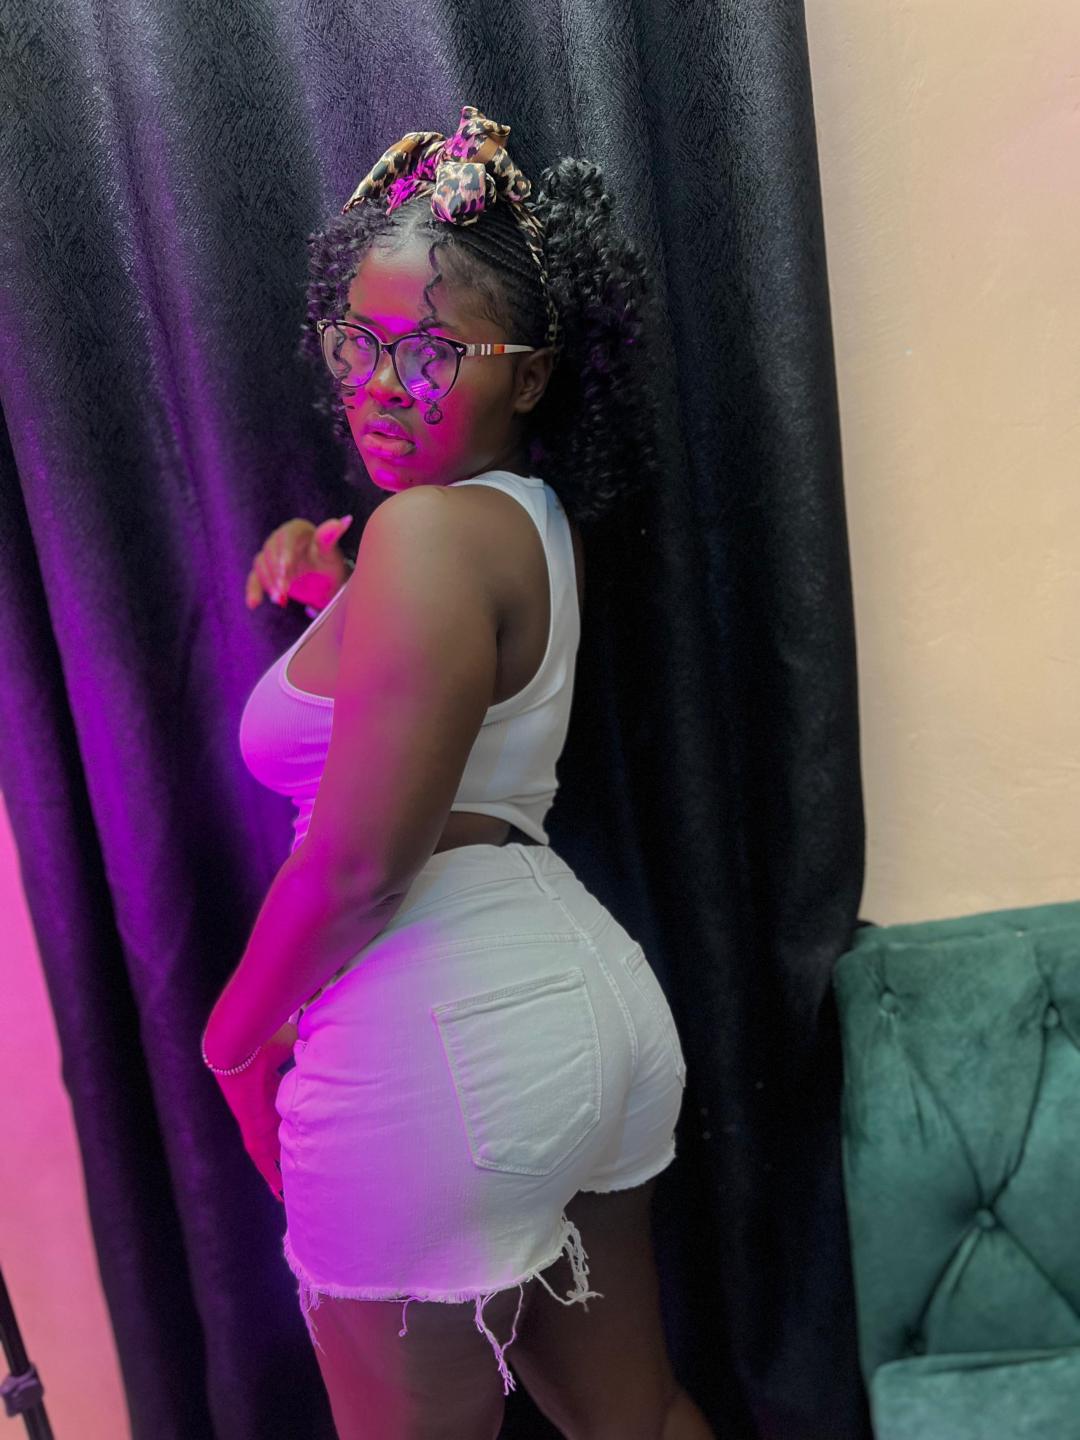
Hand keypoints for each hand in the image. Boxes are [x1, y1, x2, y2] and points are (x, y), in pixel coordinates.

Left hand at [211, 1021, 298, 1202]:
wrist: (241, 1045)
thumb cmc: (265, 1038)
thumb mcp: (294, 1044)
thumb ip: (309, 1049)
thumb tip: (332, 1039)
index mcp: (274, 1085)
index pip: (288, 1108)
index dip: (299, 1119)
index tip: (312, 1128)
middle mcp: (266, 1105)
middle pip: (280, 1134)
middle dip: (289, 1151)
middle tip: (305, 1169)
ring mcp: (257, 1118)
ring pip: (271, 1150)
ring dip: (281, 1170)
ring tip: (294, 1193)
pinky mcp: (251, 1129)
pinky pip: (261, 1157)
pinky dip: (269, 1173)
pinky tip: (278, 1193)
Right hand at [246, 515, 353, 612]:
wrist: (324, 580)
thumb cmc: (328, 562)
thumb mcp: (329, 553)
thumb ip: (330, 538)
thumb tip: (345, 521)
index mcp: (296, 529)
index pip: (287, 537)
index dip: (285, 553)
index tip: (286, 569)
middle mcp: (279, 538)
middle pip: (271, 553)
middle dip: (276, 572)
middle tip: (284, 590)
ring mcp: (270, 555)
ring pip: (261, 565)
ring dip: (268, 583)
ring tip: (280, 600)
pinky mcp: (265, 571)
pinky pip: (255, 578)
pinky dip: (253, 591)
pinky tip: (253, 604)